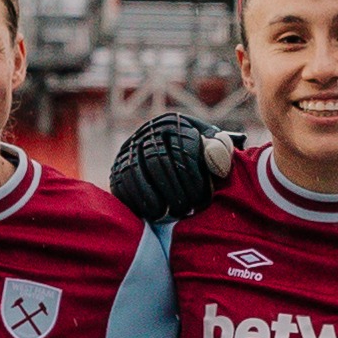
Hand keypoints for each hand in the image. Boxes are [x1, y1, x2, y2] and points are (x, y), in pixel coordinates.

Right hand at [107, 112, 234, 223]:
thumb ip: (220, 150)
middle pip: (159, 160)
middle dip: (176, 190)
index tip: (203, 199)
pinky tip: (156, 213)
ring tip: (175, 214)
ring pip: (139, 171)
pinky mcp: (117, 168)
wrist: (172, 164)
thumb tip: (214, 157)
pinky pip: (123, 182)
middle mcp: (147, 131)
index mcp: (173, 123)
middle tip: (189, 210)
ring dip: (157, 196)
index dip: (194, 177)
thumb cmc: (200, 158)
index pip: (182, 147)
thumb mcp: (214, 149)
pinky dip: (139, 200)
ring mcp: (129, 149)